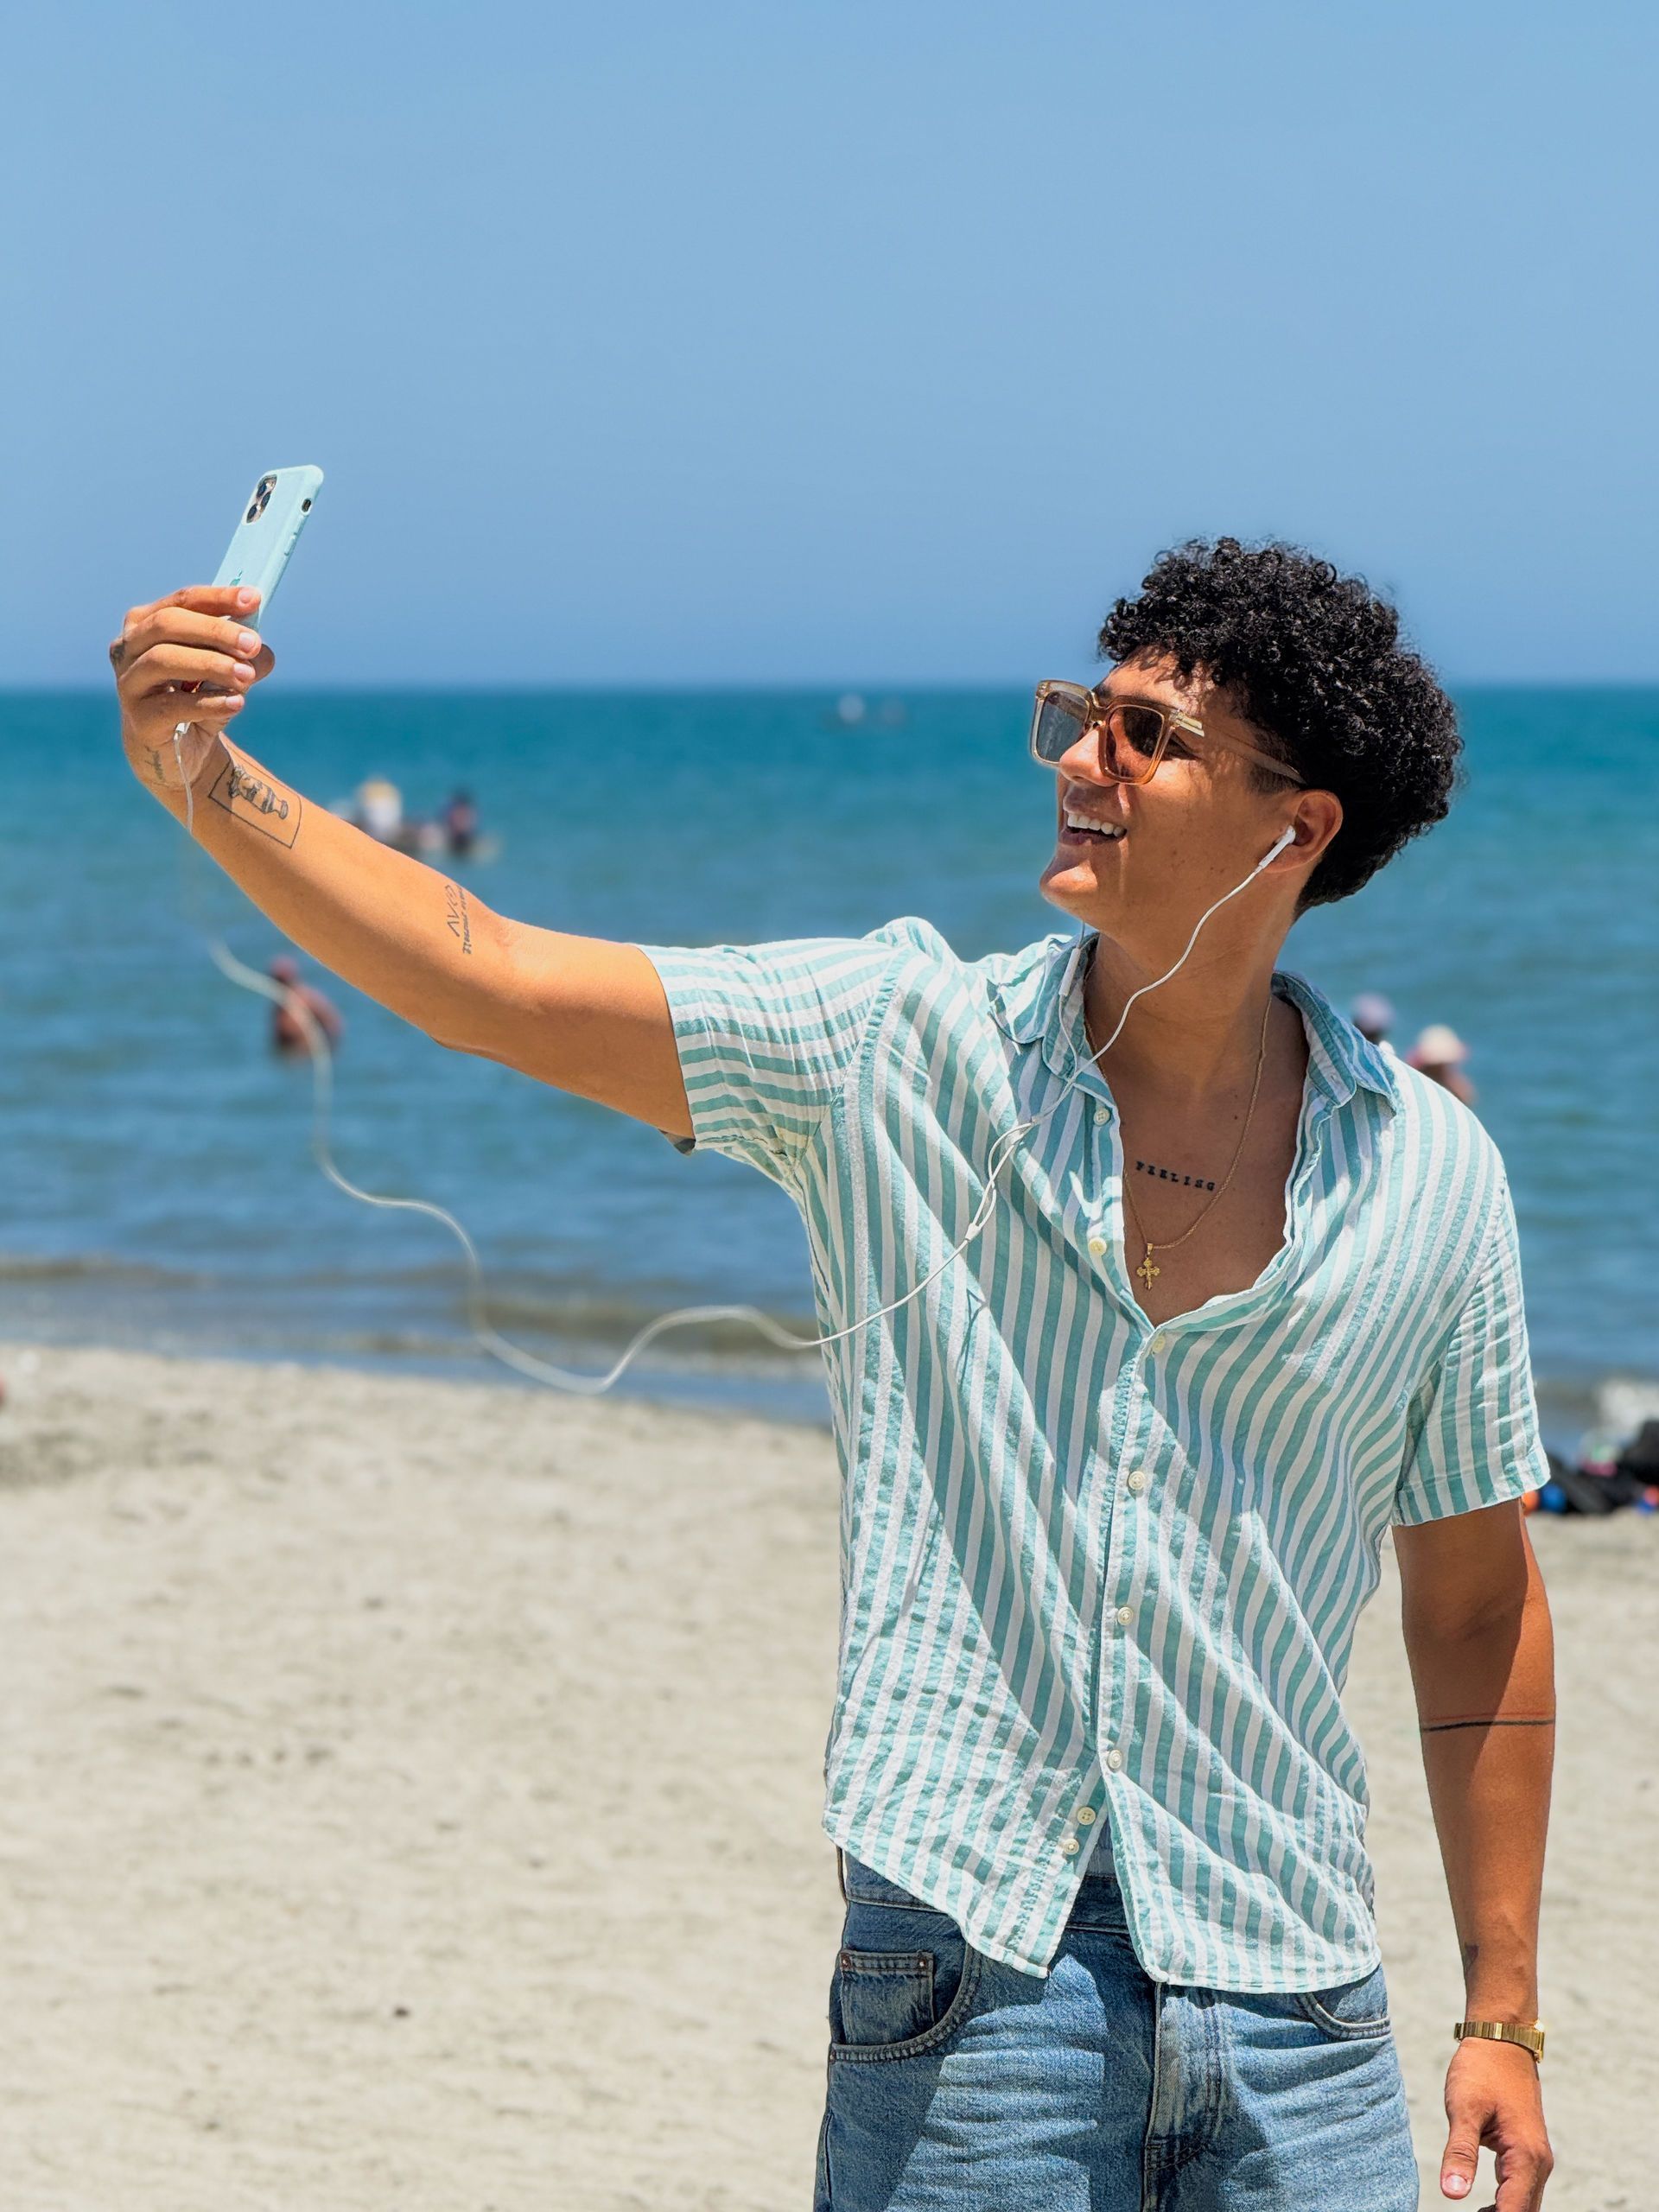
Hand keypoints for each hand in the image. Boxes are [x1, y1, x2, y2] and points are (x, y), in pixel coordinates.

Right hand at [109, 584, 276, 798]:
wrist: (176, 754)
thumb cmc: (198, 699)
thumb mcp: (226, 673)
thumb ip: (244, 657)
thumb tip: (261, 651)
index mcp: (147, 623)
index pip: (183, 601)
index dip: (218, 598)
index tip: (254, 599)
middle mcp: (129, 647)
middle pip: (168, 624)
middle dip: (214, 631)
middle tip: (252, 644)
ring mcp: (128, 682)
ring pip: (163, 659)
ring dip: (210, 664)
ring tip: (246, 675)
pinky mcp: (138, 719)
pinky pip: (172, 705)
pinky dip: (209, 702)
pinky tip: (237, 703)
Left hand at [1439, 2039, 1552, 2209]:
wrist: (1501, 2039)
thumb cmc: (1482, 2069)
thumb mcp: (1464, 2108)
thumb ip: (1459, 2153)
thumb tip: (1452, 2194)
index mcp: (1526, 2157)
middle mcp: (1538, 2163)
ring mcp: (1535, 2158)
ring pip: (1524, 2204)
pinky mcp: (1526, 2151)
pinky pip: (1520, 2189)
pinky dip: (1505, 2203)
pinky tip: (1482, 2207)